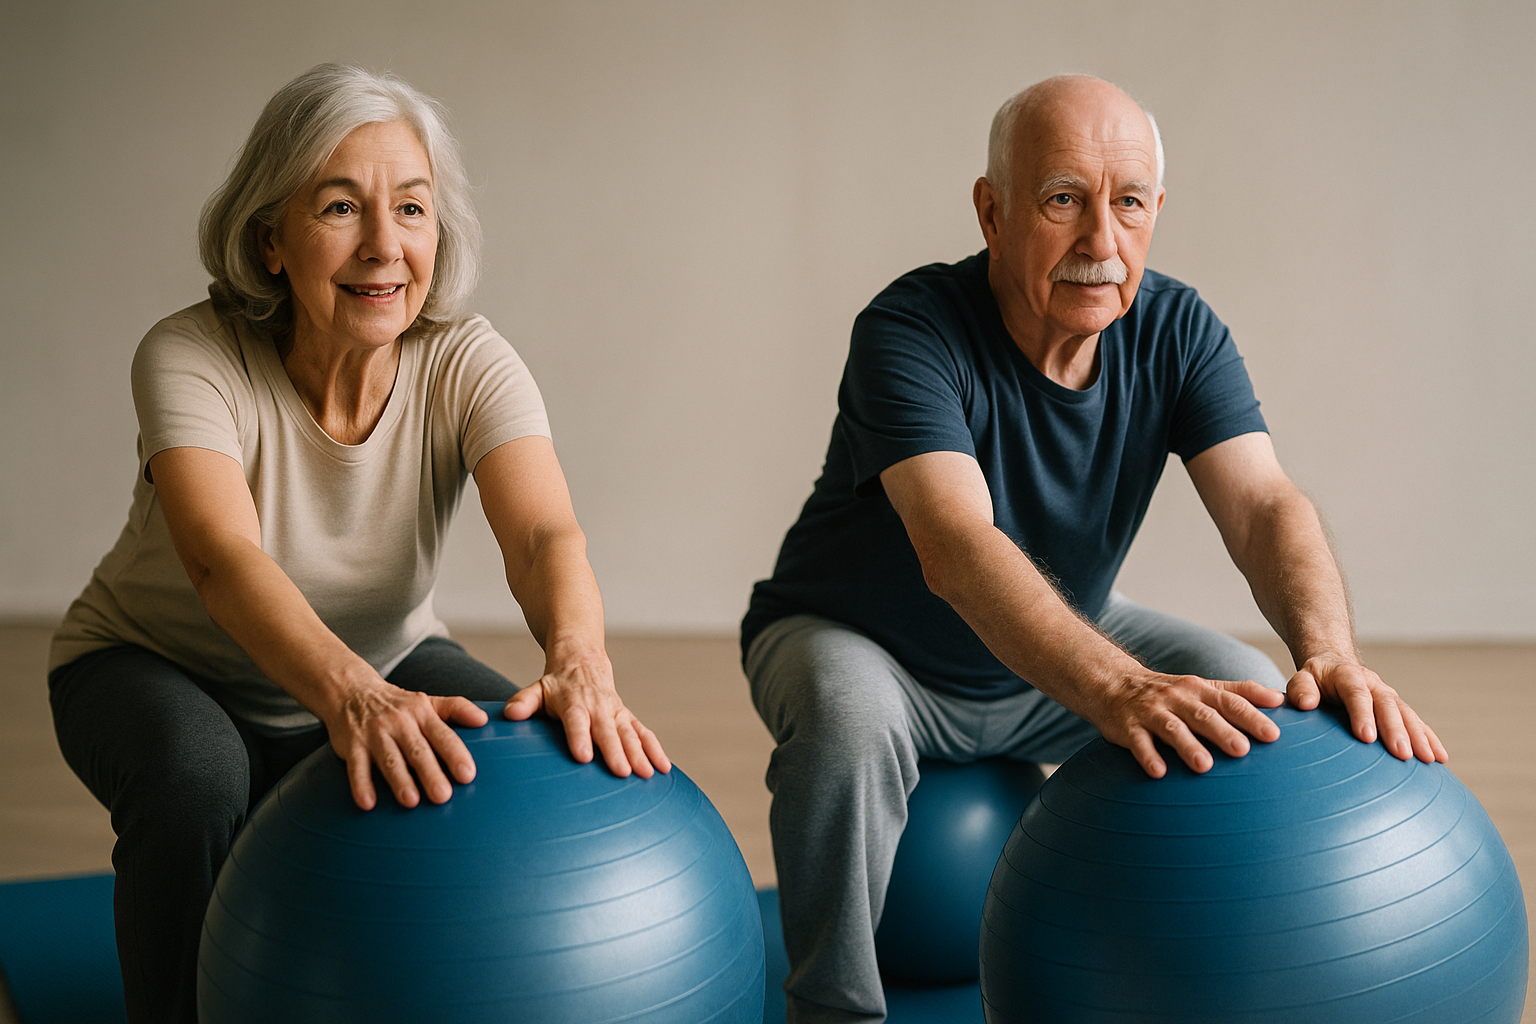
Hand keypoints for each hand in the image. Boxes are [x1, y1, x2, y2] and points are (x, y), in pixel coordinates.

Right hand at [325, 679, 488, 810]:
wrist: (351, 691)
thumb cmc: (397, 704)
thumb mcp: (428, 701)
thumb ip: (457, 708)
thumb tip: (484, 719)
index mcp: (422, 713)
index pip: (443, 735)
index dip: (455, 755)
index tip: (467, 775)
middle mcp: (399, 723)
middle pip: (418, 751)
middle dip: (430, 773)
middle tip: (443, 796)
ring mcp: (374, 734)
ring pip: (390, 760)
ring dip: (400, 781)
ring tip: (411, 801)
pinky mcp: (351, 746)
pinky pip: (357, 767)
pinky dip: (361, 785)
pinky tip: (368, 803)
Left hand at [503, 654, 670, 777]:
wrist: (583, 661)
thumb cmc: (557, 685)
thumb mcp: (538, 689)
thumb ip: (524, 701)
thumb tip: (510, 714)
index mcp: (574, 703)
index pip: (577, 721)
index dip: (580, 737)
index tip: (583, 756)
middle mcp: (598, 708)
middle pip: (608, 731)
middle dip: (616, 752)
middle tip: (622, 772)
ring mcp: (616, 713)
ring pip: (630, 733)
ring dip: (640, 753)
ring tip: (648, 774)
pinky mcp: (628, 718)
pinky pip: (644, 734)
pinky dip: (656, 750)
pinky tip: (665, 768)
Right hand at [1090, 671, 1285, 777]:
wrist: (1114, 684)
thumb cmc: (1169, 693)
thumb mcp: (1203, 687)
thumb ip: (1240, 693)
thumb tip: (1281, 699)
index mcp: (1199, 690)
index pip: (1229, 701)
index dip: (1251, 716)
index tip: (1273, 734)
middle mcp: (1177, 699)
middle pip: (1203, 715)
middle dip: (1223, 732)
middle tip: (1243, 750)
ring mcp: (1152, 712)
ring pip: (1172, 729)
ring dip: (1188, 746)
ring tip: (1204, 765)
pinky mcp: (1128, 728)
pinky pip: (1138, 742)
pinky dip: (1148, 756)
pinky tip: (1159, 772)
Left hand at [1286, 655, 1446, 762]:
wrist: (1335, 666)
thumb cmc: (1316, 680)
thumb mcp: (1302, 678)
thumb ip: (1301, 689)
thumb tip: (1306, 703)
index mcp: (1348, 675)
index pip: (1357, 694)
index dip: (1363, 714)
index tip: (1367, 737)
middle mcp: (1373, 685)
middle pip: (1388, 706)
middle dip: (1397, 731)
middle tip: (1402, 755)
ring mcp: (1388, 696)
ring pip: (1407, 715)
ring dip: (1419, 737)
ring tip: (1428, 759)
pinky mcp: (1398, 708)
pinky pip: (1417, 723)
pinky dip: (1430, 739)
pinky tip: (1440, 758)